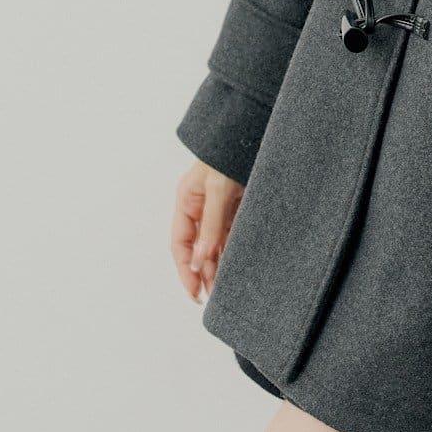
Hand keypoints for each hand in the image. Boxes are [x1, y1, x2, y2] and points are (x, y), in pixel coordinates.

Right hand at [171, 160, 242, 302]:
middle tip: (209, 297)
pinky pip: (231, 235)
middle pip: (196, 247)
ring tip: (222, 290)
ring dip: (216, 266)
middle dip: (201, 273)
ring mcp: (218, 208)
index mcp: (186, 201)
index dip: (184, 269)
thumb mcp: (218, 190)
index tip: (194, 291)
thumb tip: (199, 260)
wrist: (251, 134)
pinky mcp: (236, 207)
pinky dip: (231, 252)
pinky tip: (235, 268)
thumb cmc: (229, 156)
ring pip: (214, 244)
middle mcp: (199, 207)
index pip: (179, 243)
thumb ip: (211, 225)